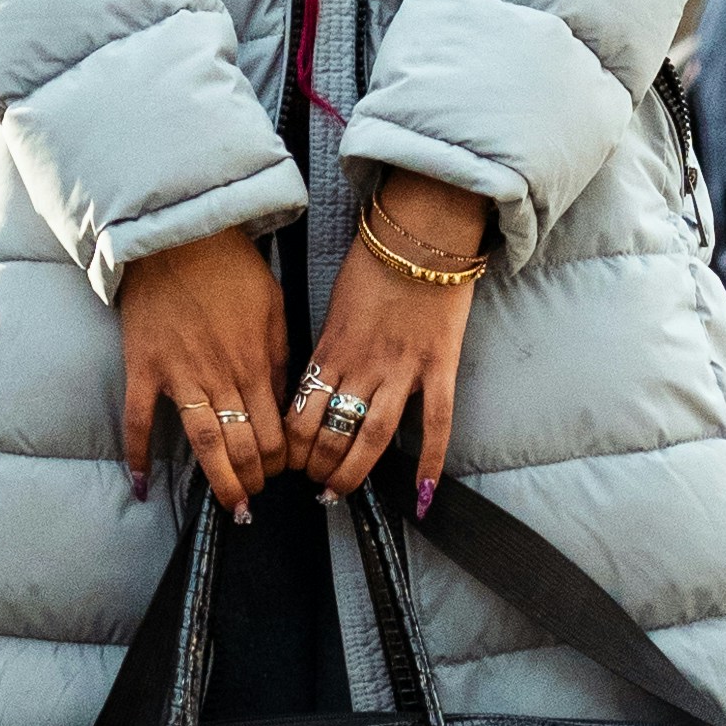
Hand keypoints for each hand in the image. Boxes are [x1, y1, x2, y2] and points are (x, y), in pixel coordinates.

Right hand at [117, 226, 292, 516]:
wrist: (177, 234)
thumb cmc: (230, 265)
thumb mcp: (274, 303)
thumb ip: (280, 354)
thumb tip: (284, 399)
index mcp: (256, 361)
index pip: (275, 429)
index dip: (281, 460)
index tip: (282, 473)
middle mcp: (220, 375)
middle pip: (243, 443)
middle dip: (255, 477)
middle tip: (256, 498)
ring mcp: (179, 374)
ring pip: (203, 442)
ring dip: (219, 480)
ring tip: (230, 507)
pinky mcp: (143, 367)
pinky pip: (139, 419)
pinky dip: (138, 454)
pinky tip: (141, 486)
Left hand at [294, 179, 489, 508]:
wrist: (421, 231)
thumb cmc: (375, 262)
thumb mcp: (335, 304)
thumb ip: (328, 346)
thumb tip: (317, 383)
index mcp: (332, 347)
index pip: (300, 409)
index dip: (289, 443)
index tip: (285, 460)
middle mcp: (362, 364)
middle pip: (331, 430)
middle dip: (316, 464)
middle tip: (313, 483)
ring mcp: (403, 367)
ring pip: (373, 435)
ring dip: (353, 470)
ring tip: (339, 492)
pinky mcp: (439, 365)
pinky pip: (436, 422)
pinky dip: (429, 461)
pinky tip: (423, 494)